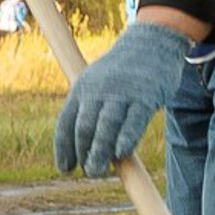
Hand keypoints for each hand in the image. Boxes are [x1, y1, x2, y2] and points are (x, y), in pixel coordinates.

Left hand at [52, 22, 187, 174]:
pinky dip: (125, 139)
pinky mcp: (145, 96)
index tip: (65, 168)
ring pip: (105, 126)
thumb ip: (90, 110)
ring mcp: (121, 92)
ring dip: (99, 152)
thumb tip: (88, 149)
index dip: (64, 147)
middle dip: (83, 153)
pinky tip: (120, 154)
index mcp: (81, 88)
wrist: (151, 43)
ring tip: (97, 171)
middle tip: (89, 172)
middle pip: (84, 126)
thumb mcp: (98, 83)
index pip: (66, 122)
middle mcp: (97, 90)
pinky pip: (133, 121)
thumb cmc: (122, 71)